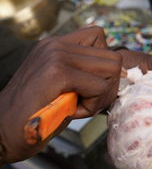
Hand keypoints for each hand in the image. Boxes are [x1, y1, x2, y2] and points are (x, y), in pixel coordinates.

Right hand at [0, 26, 122, 163]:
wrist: (1, 132)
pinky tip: (72, 112)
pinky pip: (100, 86)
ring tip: (79, 105)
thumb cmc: (37, 113)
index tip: (90, 85)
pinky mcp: (57, 73)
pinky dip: (93, 105)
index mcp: (56, 44)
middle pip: (113, 56)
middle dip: (108, 84)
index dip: (104, 64)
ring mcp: (56, 55)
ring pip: (112, 70)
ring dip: (102, 95)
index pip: (99, 36)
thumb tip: (122, 73)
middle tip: (87, 101)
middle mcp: (56, 44)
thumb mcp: (63, 85)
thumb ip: (85, 72)